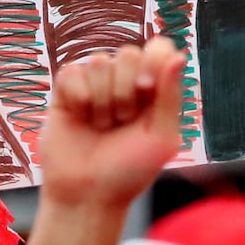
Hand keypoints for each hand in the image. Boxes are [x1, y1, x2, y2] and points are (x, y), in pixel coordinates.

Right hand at [39, 37, 184, 209]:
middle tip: (123, 121)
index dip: (153, 60)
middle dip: (126, 91)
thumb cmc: (129, 171)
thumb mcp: (161, 138)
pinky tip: (81, 118)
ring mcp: (95, 84)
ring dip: (103, 100)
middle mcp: (125, 81)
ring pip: (100, 61)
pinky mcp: (66, 91)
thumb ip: (170, 96)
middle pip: (128, 53)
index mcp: (154, 89)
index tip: (147, 88)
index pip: (159, 48)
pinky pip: (73, 71)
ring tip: (102, 126)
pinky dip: (79, 96)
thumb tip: (178, 56)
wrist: (87, 196)